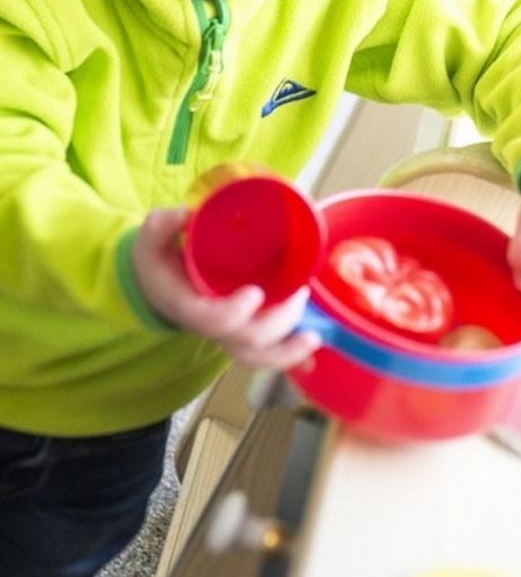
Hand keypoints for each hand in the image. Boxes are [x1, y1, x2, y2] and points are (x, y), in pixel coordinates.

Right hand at [131, 208, 320, 368]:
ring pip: (257, 356)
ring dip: (288, 350)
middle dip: (277, 322)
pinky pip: (267, 352)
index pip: (212, 320)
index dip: (234, 313)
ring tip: (313, 336)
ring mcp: (230, 332)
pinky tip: (312, 361)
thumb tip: (182, 215)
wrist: (158, 284)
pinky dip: (291, 358)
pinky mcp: (245, 330)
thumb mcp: (151, 240)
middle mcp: (212, 326)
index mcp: (189, 306)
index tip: (255, 293)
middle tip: (300, 294)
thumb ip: (161, 226)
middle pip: (245, 341)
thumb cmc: (159, 261)